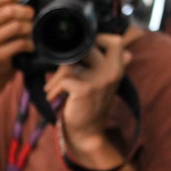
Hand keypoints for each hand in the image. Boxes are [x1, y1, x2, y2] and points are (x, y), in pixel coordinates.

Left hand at [45, 33, 129, 170]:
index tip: (80, 49)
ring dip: (56, 76)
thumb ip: (103, 63)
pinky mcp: (85, 89)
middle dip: (67, 57)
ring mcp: (100, 80)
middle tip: (60, 70)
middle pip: (87, 47)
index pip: (115, 41)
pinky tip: (51, 96)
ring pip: (71, 64)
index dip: (97, 39)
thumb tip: (98, 45)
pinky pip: (63, 78)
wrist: (88, 132)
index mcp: (118, 68)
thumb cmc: (90, 104)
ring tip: (51, 86)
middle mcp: (113, 72)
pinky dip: (53, 88)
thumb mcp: (102, 82)